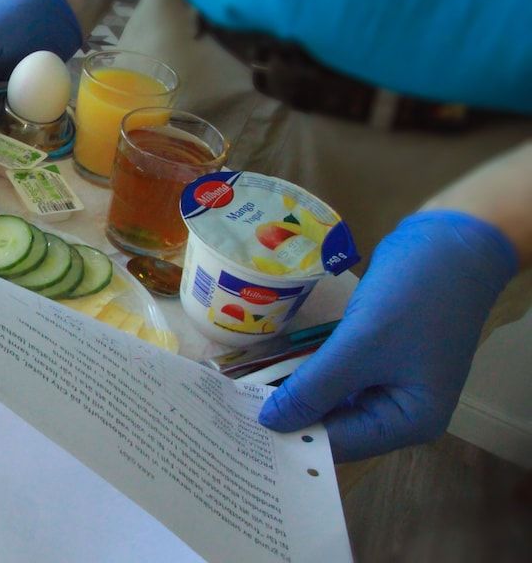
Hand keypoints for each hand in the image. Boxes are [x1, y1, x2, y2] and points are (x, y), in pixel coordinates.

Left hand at [258, 210, 516, 461]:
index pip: (342, 444)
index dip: (294, 437)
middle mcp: (400, 408)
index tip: (242, 431)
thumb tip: (270, 424)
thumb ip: (314, 388)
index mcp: (410, 420)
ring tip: (238, 391)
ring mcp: (388, 377)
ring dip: (293, 391)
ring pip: (330, 396)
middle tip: (232, 411)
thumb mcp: (360, 346)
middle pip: (335, 423)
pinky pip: (334, 370)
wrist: (451, 238)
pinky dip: (306, 369)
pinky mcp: (376, 350)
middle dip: (289, 415)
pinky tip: (268, 366)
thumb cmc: (414, 298)